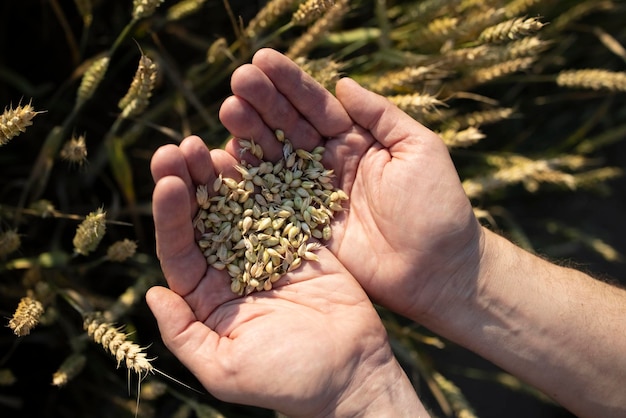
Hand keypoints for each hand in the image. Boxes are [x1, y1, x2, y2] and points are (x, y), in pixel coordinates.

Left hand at [147, 136, 423, 415]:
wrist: (352, 372)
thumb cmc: (289, 379)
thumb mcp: (226, 369)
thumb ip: (184, 334)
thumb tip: (152, 293)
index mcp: (209, 299)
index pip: (180, 249)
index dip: (171, 214)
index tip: (167, 181)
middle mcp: (232, 270)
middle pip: (203, 219)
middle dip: (189, 182)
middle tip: (180, 147)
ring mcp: (266, 251)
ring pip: (238, 205)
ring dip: (223, 173)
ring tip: (208, 141)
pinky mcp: (299, 240)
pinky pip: (279, 204)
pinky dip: (267, 180)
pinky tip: (254, 153)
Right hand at [219, 49, 481, 321]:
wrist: (437, 269)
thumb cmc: (437, 206)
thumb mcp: (418, 149)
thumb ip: (380, 116)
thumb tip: (343, 83)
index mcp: (356, 140)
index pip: (316, 105)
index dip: (290, 83)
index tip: (261, 59)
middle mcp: (329, 163)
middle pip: (289, 127)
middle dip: (263, 102)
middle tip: (238, 80)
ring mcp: (313, 196)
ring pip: (274, 158)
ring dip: (250, 134)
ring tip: (229, 109)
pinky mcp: (304, 228)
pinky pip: (271, 200)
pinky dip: (248, 180)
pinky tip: (227, 157)